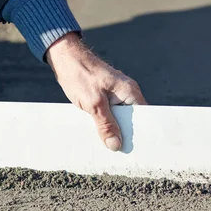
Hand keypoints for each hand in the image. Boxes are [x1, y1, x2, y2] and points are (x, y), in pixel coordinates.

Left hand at [46, 33, 146, 150]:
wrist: (66, 59)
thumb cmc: (81, 75)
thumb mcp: (94, 104)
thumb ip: (106, 125)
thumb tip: (116, 145)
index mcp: (130, 92)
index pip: (144, 117)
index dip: (141, 133)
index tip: (137, 149)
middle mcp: (127, 93)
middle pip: (132, 121)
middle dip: (125, 135)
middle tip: (119, 151)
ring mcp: (116, 95)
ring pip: (119, 119)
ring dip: (112, 130)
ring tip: (107, 145)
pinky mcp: (106, 97)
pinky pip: (110, 115)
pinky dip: (104, 123)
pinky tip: (98, 133)